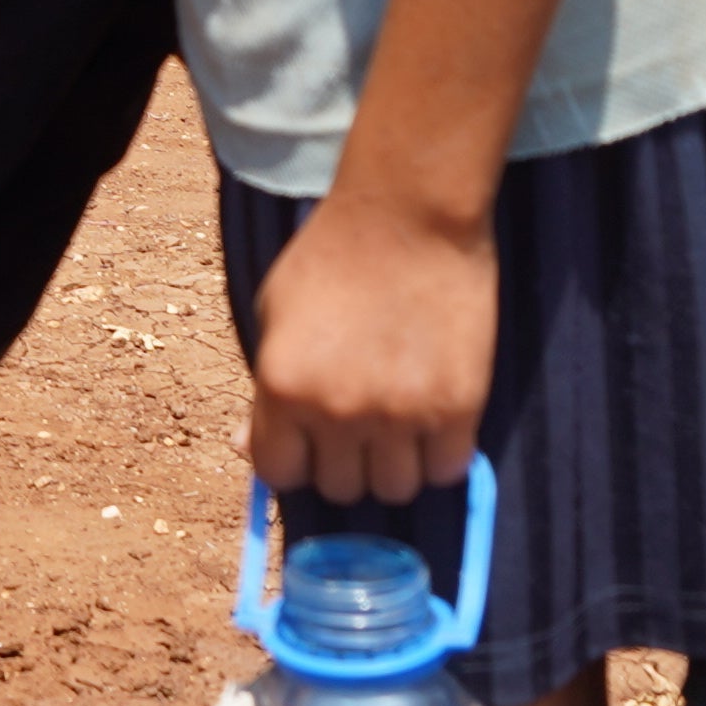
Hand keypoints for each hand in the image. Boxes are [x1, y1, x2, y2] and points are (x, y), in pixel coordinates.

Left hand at [242, 183, 494, 515]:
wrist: (408, 216)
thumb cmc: (331, 258)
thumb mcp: (274, 315)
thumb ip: (264, 390)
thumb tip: (247, 449)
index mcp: (282, 386)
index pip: (280, 475)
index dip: (294, 463)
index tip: (307, 446)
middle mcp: (337, 410)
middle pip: (340, 489)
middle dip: (344, 463)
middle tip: (356, 427)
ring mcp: (400, 415)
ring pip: (395, 489)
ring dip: (393, 466)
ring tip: (397, 424)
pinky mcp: (458, 409)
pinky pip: (447, 471)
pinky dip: (439, 456)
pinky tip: (432, 420)